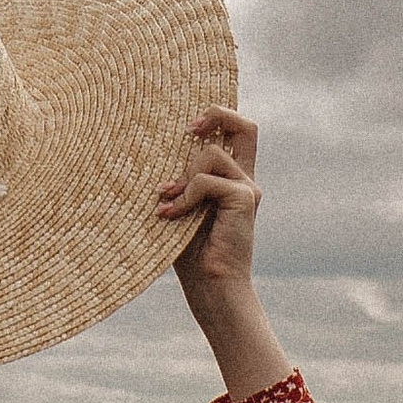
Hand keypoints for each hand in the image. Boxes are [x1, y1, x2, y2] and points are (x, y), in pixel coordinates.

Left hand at [159, 110, 258, 311]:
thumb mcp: (179, 208)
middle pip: (245, 127)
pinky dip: (183, 197)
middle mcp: (245, 180)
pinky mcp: (244, 199)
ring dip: (182, 177)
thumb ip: (179, 181)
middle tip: (187, 130)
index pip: (238, 134)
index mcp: (233, 180)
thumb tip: (154, 150)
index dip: (219, 117)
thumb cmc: (190, 254)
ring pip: (210, 155)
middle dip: (216, 115)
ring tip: (166, 202)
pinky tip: (170, 216)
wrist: (210, 287)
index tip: (189, 127)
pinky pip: (204, 181)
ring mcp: (247, 189)